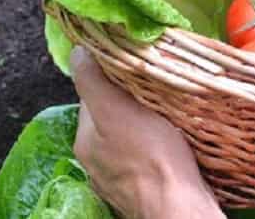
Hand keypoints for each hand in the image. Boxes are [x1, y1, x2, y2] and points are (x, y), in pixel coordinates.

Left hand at [71, 47, 223, 218]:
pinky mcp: (140, 189)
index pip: (93, 95)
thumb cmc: (151, 157)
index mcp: (85, 139)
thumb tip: (77, 51)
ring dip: (143, 125)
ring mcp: (117, 178)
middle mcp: (94, 161)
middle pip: (110, 117)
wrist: (178, 206)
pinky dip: (153, 148)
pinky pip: (143, 159)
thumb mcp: (116, 109)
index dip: (113, 79)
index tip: (135, 71)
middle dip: (129, 103)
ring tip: (165, 117)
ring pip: (127, 139)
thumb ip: (93, 81)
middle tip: (154, 93)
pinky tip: (169, 144)